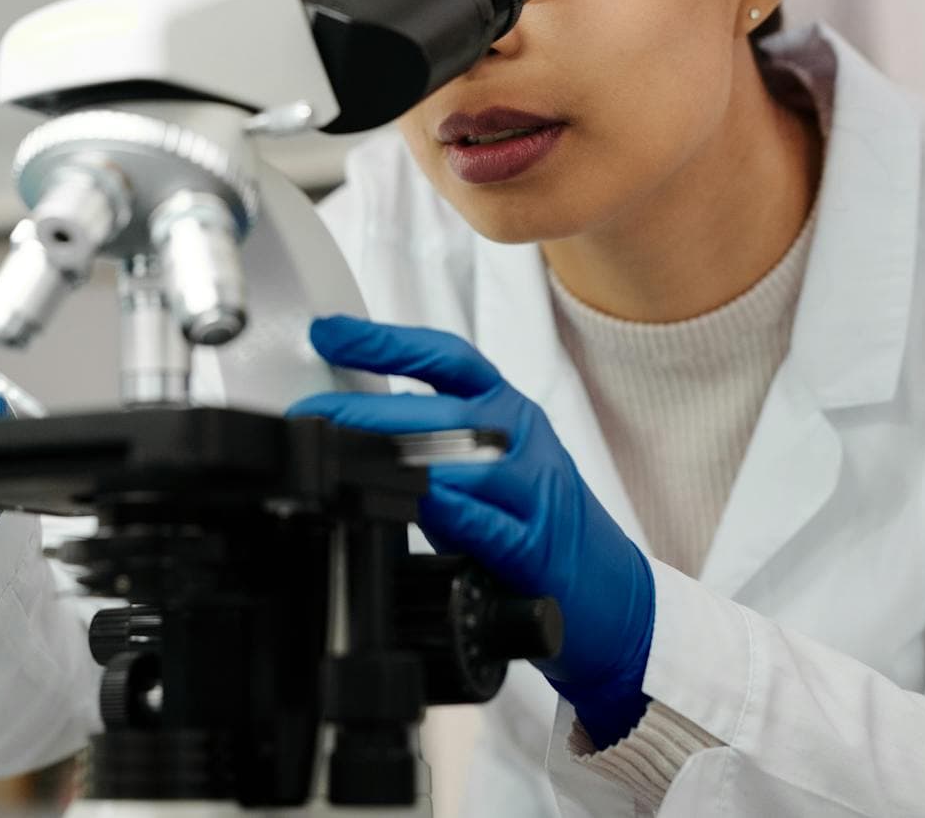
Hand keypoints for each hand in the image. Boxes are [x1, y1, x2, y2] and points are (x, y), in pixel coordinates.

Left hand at [288, 315, 654, 745]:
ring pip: (468, 459)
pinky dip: (452, 511)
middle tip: (315, 413)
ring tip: (348, 454)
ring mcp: (534, 490)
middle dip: (370, 410)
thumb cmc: (533, 522)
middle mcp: (521, 439)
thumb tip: (349, 420)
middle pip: (444, 410)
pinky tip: (419, 504)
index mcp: (505, 411)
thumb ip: (429, 439)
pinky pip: (490, 522)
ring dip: (402, 457)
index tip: (330, 332)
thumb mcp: (482, 465)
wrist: (609, 592)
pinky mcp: (537, 547)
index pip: (447, 359)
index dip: (386, 341)